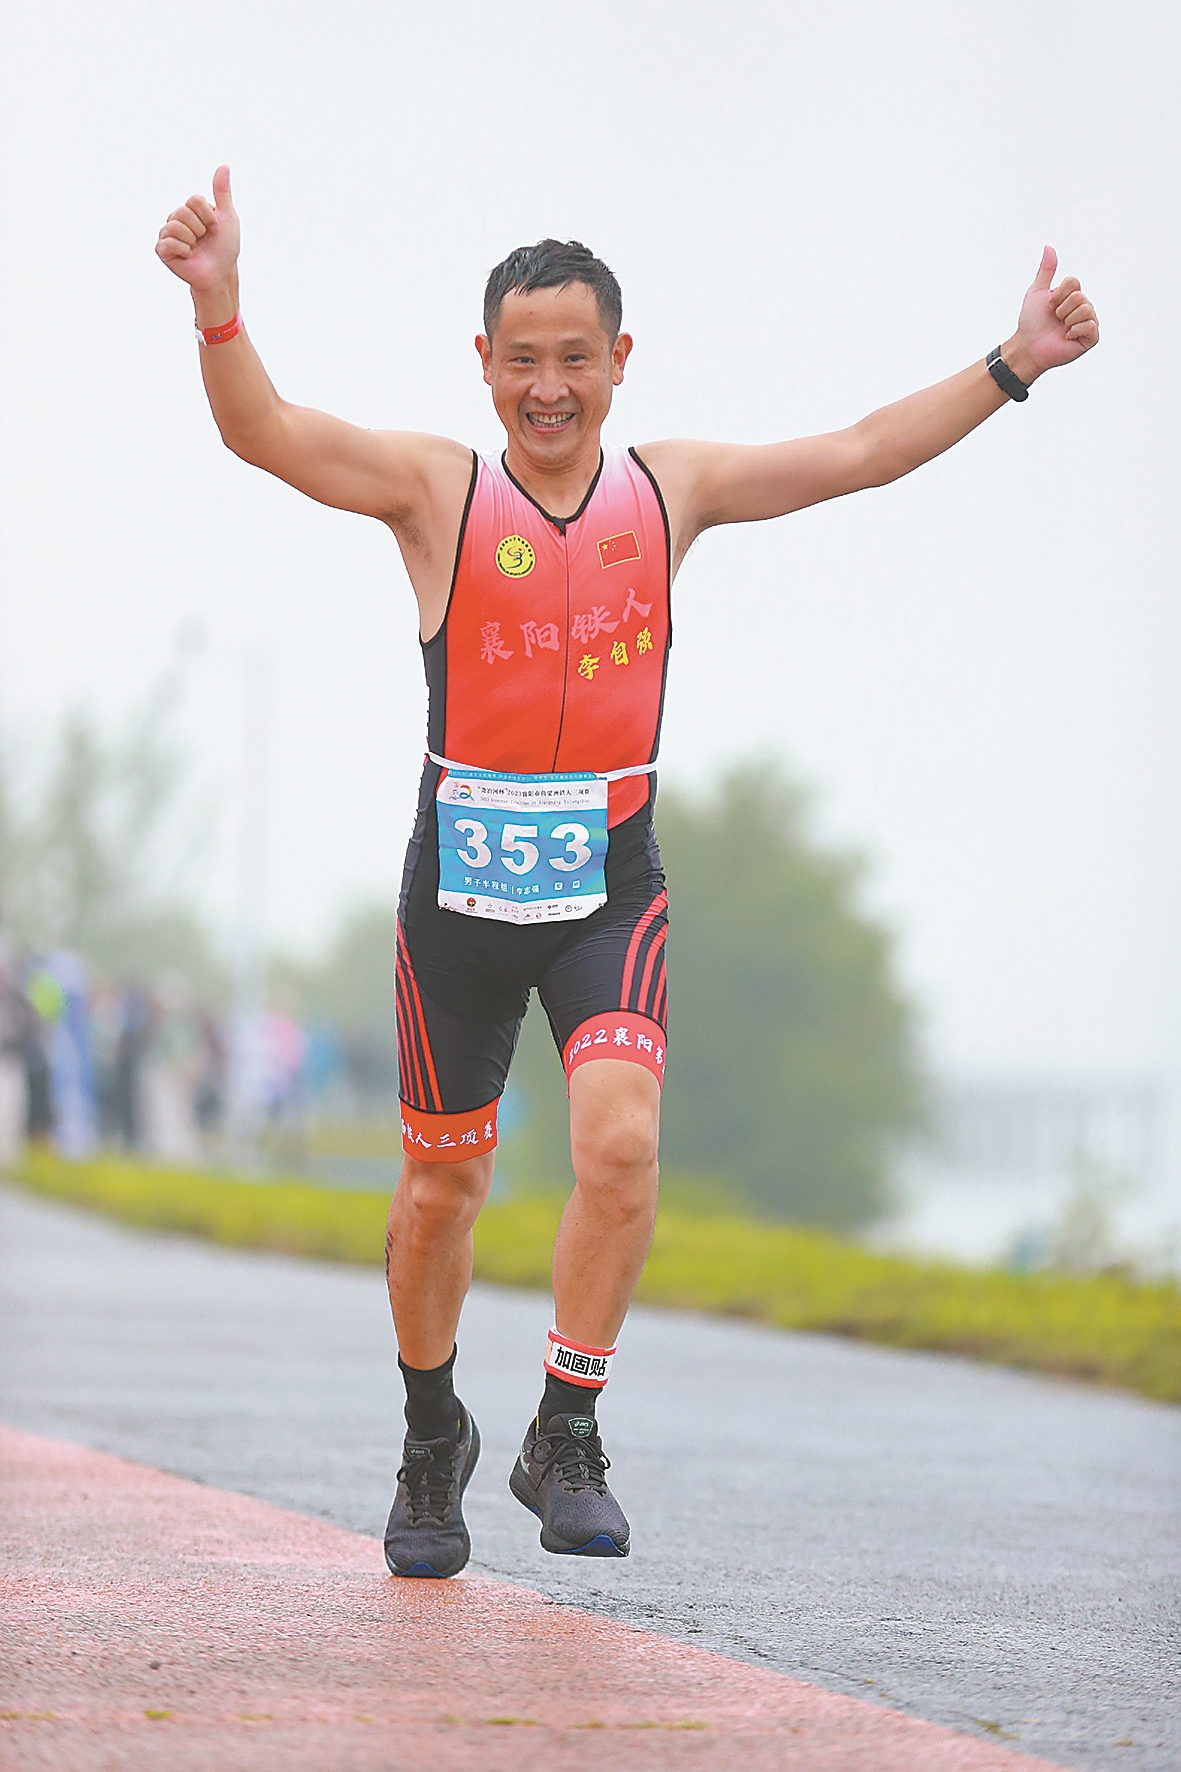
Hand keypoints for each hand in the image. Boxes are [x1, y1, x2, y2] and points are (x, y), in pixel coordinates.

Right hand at [155, 165, 239, 297]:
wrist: (220, 273)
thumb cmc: (225, 247)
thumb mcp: (228, 217)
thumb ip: (223, 192)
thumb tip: (224, 165)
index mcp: (190, 208)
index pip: (194, 200)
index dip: (208, 216)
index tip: (214, 227)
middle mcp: (176, 218)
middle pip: (183, 211)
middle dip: (200, 229)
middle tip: (203, 240)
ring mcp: (167, 233)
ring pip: (175, 226)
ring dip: (192, 241)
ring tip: (195, 248)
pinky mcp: (162, 250)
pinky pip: (168, 242)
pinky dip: (183, 250)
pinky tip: (187, 256)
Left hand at [1005, 246, 1098, 381]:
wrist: (1028, 346)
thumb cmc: (1031, 322)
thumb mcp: (1037, 292)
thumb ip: (1046, 270)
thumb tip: (1049, 246)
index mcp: (1073, 295)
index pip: (1073, 282)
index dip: (1057, 294)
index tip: (1048, 306)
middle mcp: (1083, 306)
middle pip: (1079, 296)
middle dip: (1060, 309)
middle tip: (1054, 320)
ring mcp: (1088, 322)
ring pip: (1085, 310)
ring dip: (1066, 320)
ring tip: (1060, 329)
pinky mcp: (1090, 338)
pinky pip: (1090, 326)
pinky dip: (1074, 331)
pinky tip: (1067, 337)